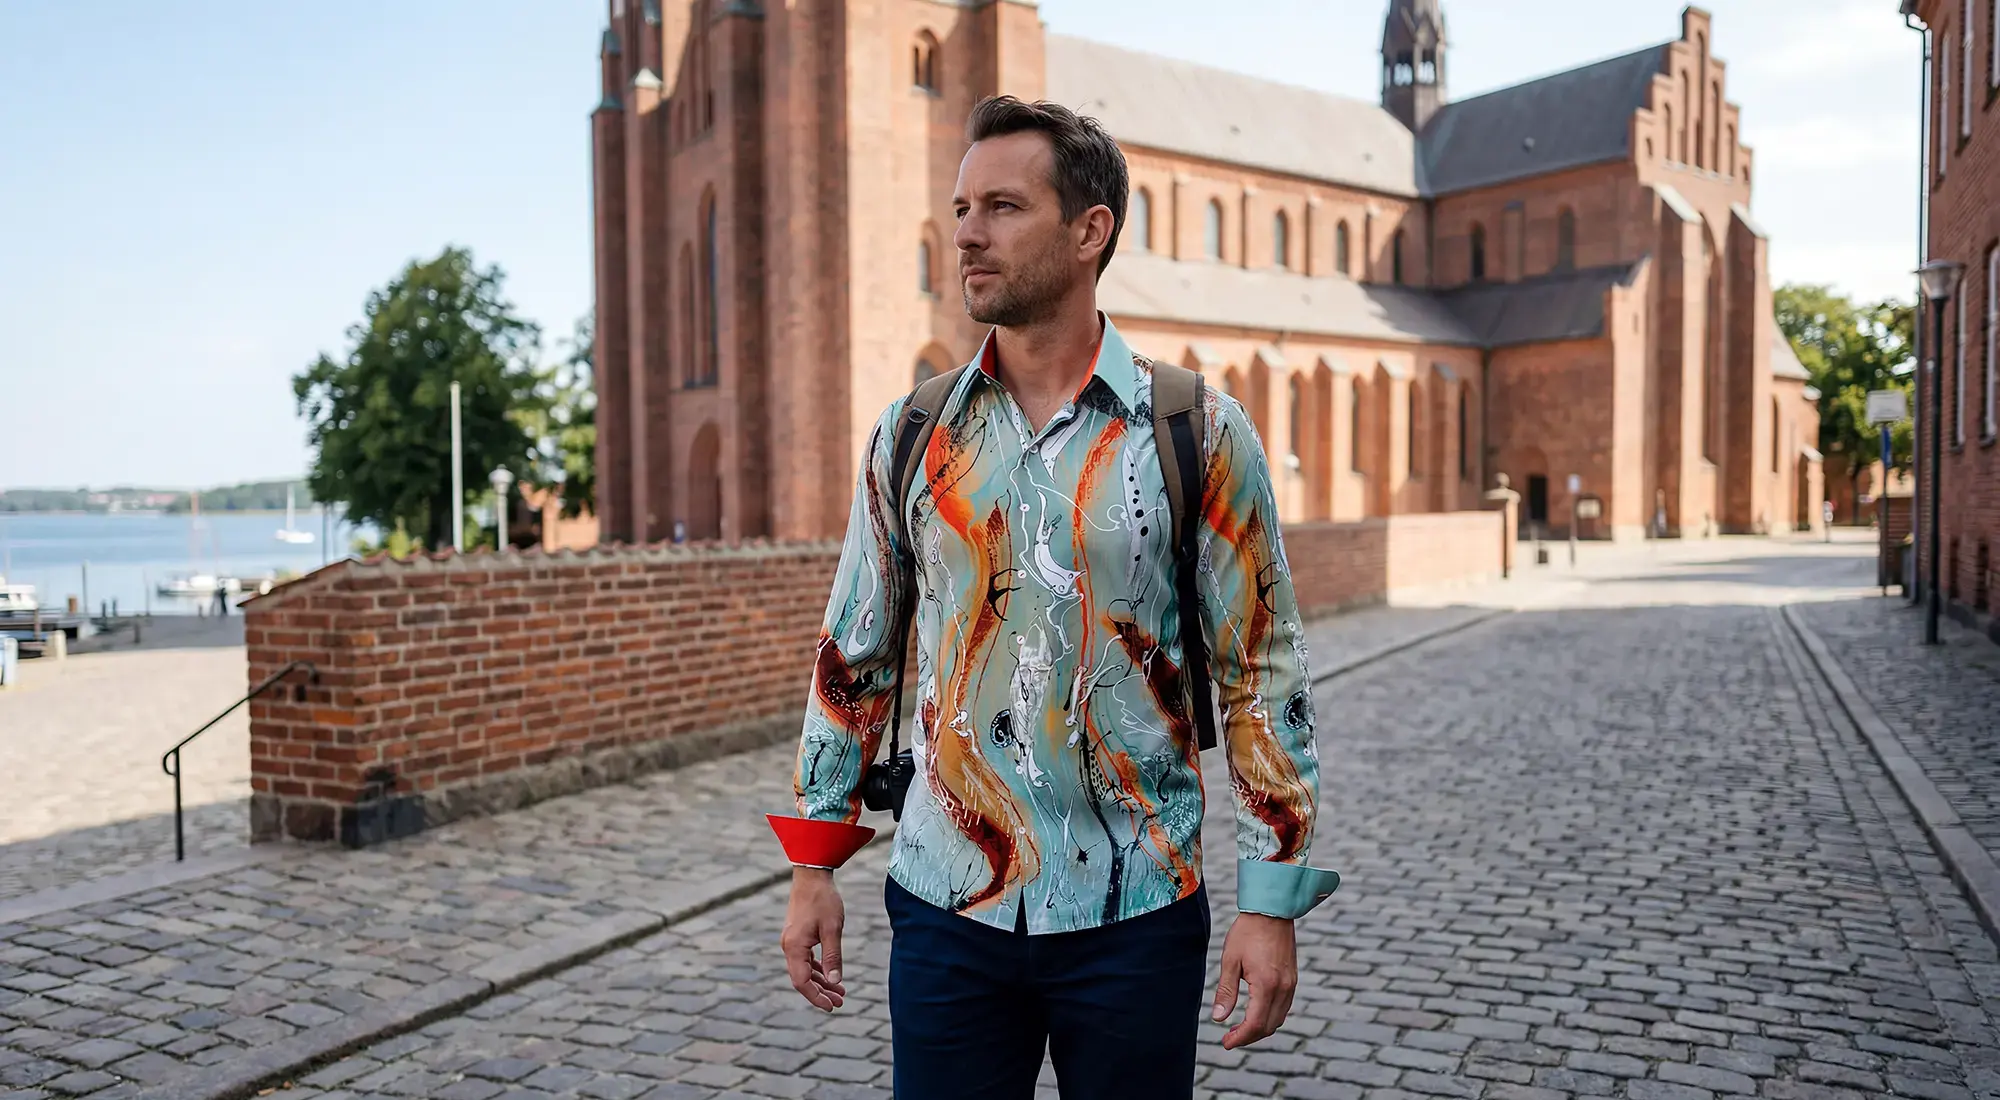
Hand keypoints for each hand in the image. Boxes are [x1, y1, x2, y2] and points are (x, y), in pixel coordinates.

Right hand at [781, 868, 846, 1010]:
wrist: (812, 875)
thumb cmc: (823, 900)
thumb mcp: (833, 929)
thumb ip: (833, 956)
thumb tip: (835, 981)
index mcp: (794, 947)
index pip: (801, 982)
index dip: (816, 997)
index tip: (832, 1007)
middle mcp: (789, 946)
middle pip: (802, 979)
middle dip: (820, 993)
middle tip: (840, 1002)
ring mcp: (791, 941)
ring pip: (804, 970)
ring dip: (821, 982)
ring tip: (840, 992)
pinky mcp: (797, 936)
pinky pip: (805, 959)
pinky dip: (818, 969)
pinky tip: (830, 974)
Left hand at [1210, 912, 1296, 1048]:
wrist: (1272, 911)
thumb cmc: (1248, 933)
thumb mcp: (1230, 961)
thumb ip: (1226, 992)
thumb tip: (1219, 1018)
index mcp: (1267, 985)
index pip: (1255, 1024)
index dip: (1240, 1038)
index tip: (1225, 1043)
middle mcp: (1283, 988)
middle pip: (1269, 1027)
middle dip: (1249, 1037)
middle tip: (1229, 1037)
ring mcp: (1291, 984)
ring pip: (1278, 1019)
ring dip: (1260, 1028)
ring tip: (1239, 1028)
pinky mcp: (1293, 979)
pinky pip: (1284, 1007)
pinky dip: (1270, 1017)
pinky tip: (1255, 1012)